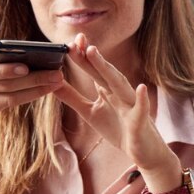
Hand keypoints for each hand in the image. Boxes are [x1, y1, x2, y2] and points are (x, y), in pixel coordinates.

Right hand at [0, 47, 64, 124]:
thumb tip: (24, 52)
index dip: (6, 71)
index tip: (27, 67)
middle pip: (6, 87)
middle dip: (34, 81)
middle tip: (57, 75)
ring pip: (10, 100)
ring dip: (36, 92)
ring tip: (56, 83)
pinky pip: (7, 105)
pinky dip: (25, 98)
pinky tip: (41, 91)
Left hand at [55, 34, 176, 175]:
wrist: (142, 152)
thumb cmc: (118, 129)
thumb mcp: (89, 112)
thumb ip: (72, 97)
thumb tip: (51, 82)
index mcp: (107, 89)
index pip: (92, 70)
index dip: (80, 57)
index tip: (67, 42)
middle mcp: (119, 93)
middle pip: (103, 73)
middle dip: (90, 57)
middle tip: (77, 41)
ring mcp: (131, 106)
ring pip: (120, 85)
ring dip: (108, 70)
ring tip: (94, 53)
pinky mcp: (140, 122)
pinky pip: (142, 110)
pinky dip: (142, 100)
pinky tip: (141, 88)